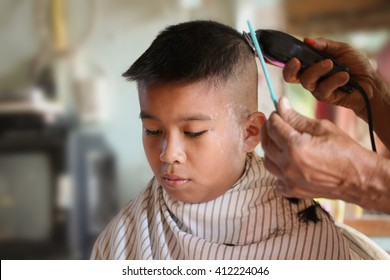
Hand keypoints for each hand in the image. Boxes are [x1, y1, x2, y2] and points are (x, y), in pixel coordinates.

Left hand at [260, 97, 379, 207]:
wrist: (359, 179)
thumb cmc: (345, 150)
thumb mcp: (322, 128)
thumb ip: (296, 118)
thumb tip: (281, 104)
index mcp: (294, 146)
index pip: (273, 126)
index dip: (274, 116)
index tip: (278, 111)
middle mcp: (287, 164)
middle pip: (266, 143)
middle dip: (268, 130)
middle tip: (275, 123)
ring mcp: (288, 180)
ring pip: (267, 161)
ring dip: (270, 149)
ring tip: (280, 141)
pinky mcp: (292, 190)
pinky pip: (276, 179)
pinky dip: (277, 170)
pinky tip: (286, 163)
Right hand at [282, 38, 382, 118]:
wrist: (370, 82)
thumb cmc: (355, 65)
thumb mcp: (341, 49)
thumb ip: (324, 45)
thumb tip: (307, 40)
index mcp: (310, 65)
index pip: (292, 64)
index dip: (284, 61)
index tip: (282, 55)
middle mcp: (310, 77)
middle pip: (290, 76)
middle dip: (290, 69)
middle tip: (296, 61)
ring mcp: (316, 88)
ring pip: (306, 80)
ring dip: (317, 70)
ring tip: (331, 63)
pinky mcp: (325, 97)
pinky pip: (322, 89)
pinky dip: (334, 80)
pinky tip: (345, 76)